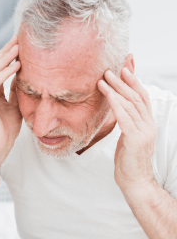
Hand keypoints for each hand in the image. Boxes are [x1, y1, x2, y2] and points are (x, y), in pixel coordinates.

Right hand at [0, 35, 21, 155]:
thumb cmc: (7, 129)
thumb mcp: (15, 105)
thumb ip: (15, 91)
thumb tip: (23, 76)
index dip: (9, 56)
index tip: (20, 46)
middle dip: (6, 51)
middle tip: (18, 39)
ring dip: (6, 58)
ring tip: (18, 47)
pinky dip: (5, 73)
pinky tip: (16, 65)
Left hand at [98, 68, 156, 191]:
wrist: (134, 181)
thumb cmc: (128, 159)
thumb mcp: (128, 136)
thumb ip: (127, 122)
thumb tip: (119, 109)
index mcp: (147, 124)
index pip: (141, 98)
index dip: (133, 83)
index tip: (123, 70)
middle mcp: (148, 125)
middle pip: (136, 98)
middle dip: (123, 82)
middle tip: (110, 70)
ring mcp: (144, 132)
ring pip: (130, 104)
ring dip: (116, 90)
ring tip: (104, 79)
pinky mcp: (136, 139)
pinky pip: (124, 117)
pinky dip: (115, 103)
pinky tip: (107, 94)